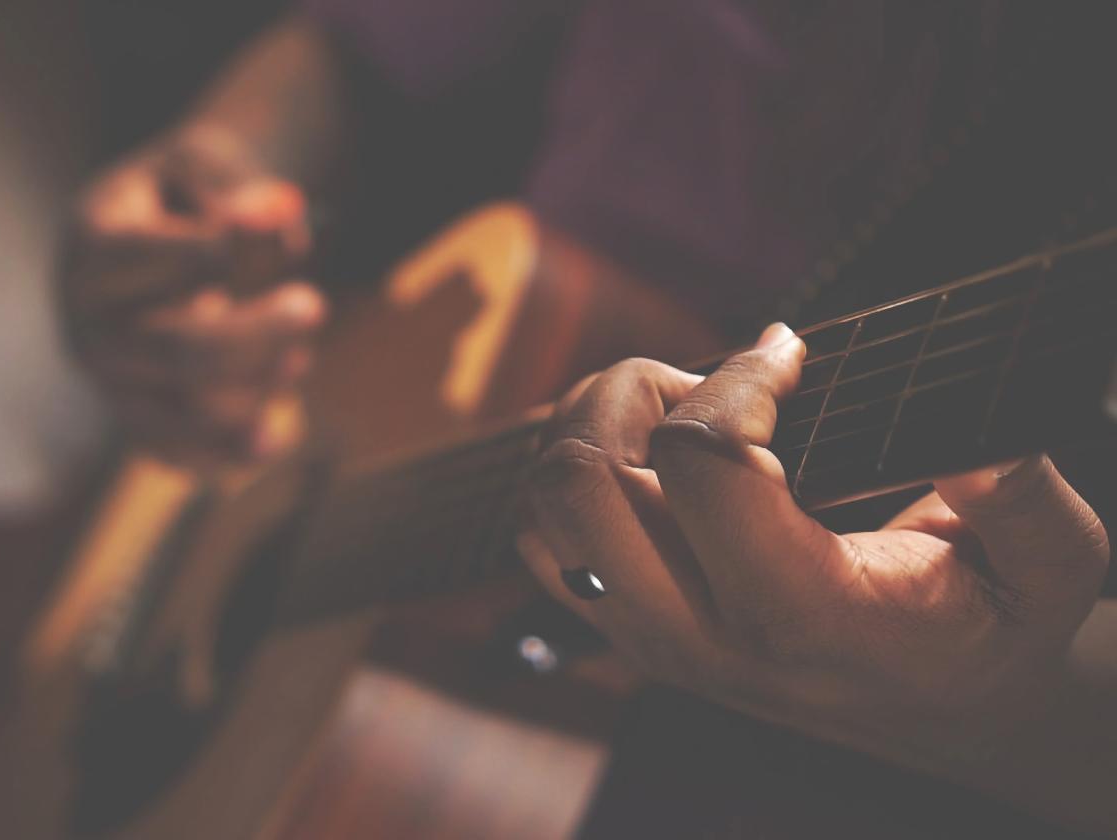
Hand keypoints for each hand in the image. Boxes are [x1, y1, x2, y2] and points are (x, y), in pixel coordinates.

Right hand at [61, 129, 325, 465]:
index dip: (220, 250)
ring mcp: (109, 378)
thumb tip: (280, 210)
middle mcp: (87, 321)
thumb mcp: (198, 168)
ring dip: (254, 394)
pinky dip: (229, 454)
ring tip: (299, 362)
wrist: (140, 243)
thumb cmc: (176, 199)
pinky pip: (176, 455)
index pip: (148, 257)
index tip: (284, 225)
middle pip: (175, 349)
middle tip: (316, 306)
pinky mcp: (134, 418)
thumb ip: (234, 187)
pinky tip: (274, 433)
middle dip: (255, 335)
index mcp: (92, 246)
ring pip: (182, 413)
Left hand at [519, 324, 1108, 795]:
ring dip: (591, 429)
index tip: (792, 354)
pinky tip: (651, 460)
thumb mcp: (1047, 566)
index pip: (701, 462)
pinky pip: (541, 540)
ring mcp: (647, 636)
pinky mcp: (622, 629)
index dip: (740, 376)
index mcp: (799, 612)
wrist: (936, 706)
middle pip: (580, 479)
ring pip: (544, 505)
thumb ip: (1024, 501)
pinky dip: (576, 474)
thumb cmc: (987, 624)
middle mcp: (699, 632)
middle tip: (705, 388)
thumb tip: (972, 441)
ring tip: (675, 419)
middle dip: (629, 393)